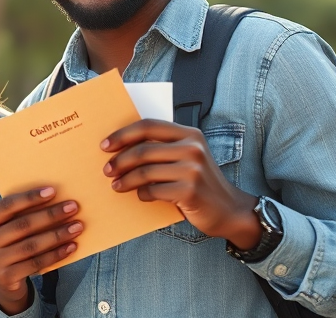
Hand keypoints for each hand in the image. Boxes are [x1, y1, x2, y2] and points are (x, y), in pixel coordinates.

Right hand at [0, 187, 81, 314]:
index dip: (29, 197)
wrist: (0, 281)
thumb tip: (52, 197)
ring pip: (31, 245)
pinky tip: (71, 246)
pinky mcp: (6, 277)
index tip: (52, 191)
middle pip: (22, 225)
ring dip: (57, 234)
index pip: (6, 205)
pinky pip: (36, 263)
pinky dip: (56, 254)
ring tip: (76, 227)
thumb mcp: (4, 229)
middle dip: (50, 215)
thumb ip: (18, 215)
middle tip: (72, 207)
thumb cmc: (8, 245)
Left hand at [102, 119, 259, 247]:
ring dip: (126, 180)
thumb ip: (163, 148)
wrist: (230, 210)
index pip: (148, 125)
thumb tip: (120, 147)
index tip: (105, 145)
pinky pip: (153, 190)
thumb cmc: (200, 183)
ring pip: (145, 171)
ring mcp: (192, 169)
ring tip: (116, 185)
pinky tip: (140, 196)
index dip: (123, 134)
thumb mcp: (187, 158)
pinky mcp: (190, 191)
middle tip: (107, 170)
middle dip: (120, 160)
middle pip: (143, 149)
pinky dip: (142, 194)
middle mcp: (192, 148)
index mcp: (189, 134)